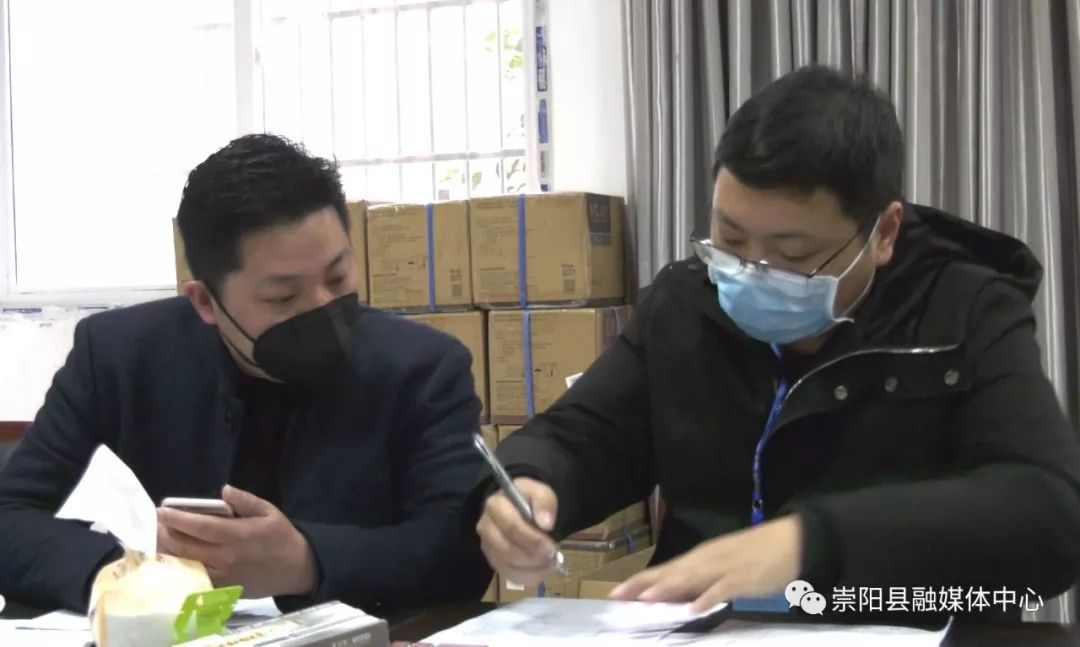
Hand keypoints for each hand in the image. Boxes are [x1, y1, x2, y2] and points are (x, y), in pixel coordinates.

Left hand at [157, 485, 316, 597]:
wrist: (296, 569)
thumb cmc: (281, 537)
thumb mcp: (269, 511)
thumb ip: (245, 500)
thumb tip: (224, 490)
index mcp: (237, 534)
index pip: (199, 526)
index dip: (176, 518)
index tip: (160, 510)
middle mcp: (226, 556)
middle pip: (185, 546)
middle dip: (165, 534)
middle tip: (155, 524)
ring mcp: (222, 575)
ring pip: (185, 565)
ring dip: (167, 552)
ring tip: (158, 539)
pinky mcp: (222, 588)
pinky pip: (194, 579)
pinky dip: (180, 568)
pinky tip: (172, 559)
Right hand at [475, 477, 558, 585]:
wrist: (523, 510)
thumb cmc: (530, 501)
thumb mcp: (540, 492)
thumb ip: (544, 501)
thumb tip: (545, 523)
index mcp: (495, 505)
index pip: (510, 527)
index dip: (532, 539)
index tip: (551, 544)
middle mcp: (486, 527)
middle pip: (507, 549)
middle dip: (533, 555)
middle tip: (552, 555)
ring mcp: (488, 547)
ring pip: (508, 564)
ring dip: (532, 566)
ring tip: (549, 561)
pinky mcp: (494, 562)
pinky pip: (510, 575)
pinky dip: (529, 576)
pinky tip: (542, 569)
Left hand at [611, 515, 802, 611]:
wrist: (794, 541)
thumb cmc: (757, 555)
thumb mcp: (722, 567)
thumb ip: (699, 582)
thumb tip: (675, 598)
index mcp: (701, 558)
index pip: (664, 570)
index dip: (640, 581)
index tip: (615, 593)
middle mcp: (707, 560)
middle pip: (670, 573)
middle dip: (644, 585)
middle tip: (618, 596)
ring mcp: (725, 568)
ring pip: (691, 578)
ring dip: (668, 588)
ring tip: (646, 599)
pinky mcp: (744, 578)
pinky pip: (723, 589)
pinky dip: (709, 597)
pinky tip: (695, 608)